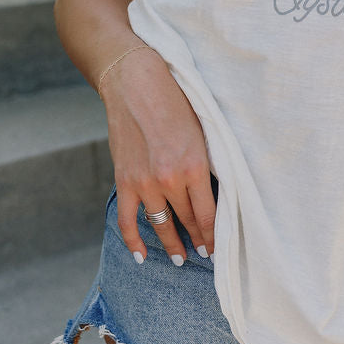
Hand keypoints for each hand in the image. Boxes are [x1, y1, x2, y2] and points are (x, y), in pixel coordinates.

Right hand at [100, 44, 215, 265]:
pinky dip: (134, 242)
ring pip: (161, 225)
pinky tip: (141, 256)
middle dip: (198, 240)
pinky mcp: (124, 181)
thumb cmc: (176, 103)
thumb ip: (207, 164)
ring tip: (181, 258)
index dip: (214, 235)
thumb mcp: (203, 132)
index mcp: (195, 167)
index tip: (218, 247)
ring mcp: (144, 183)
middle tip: (205, 253)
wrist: (136, 85)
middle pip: (187, 221)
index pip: (208, 214)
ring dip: (172, 245)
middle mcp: (170, 180)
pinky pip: (128, 220)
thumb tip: (215, 193)